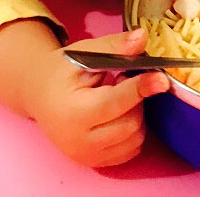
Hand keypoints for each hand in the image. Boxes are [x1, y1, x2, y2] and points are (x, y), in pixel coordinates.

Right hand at [25, 27, 169, 166]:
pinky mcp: (94, 162)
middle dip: (136, 98)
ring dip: (136, 114)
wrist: (38, 94)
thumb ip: (114, 46)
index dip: (141, 87)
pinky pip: (129, 151)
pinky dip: (133, 130)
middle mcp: (79, 141)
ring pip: (134, 139)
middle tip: (122, 79)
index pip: (116, 102)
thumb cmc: (60, 71)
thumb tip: (143, 37)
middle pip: (130, 123)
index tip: (161, 78)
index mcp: (73, 111)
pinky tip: (119, 112)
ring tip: (118, 95)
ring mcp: (87, 155)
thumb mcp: (84, 52)